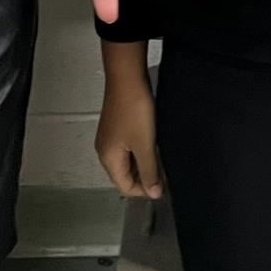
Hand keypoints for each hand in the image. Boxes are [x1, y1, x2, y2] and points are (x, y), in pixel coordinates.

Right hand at [95, 76, 162, 199]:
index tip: (163, 185)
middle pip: (125, 175)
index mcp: (108, 158)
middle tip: (164, 170)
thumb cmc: (132, 108)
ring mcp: (110, 138)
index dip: (145, 190)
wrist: (128, 78)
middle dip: (145, 176)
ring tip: (160, 154)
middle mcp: (106, 150)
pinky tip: (153, 142)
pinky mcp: (117, 127)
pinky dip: (141, 149)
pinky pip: (129, 147)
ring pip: (129, 161)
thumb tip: (153, 193)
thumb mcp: (145, 145)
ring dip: (145, 162)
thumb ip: (150, 171)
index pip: (125, 187)